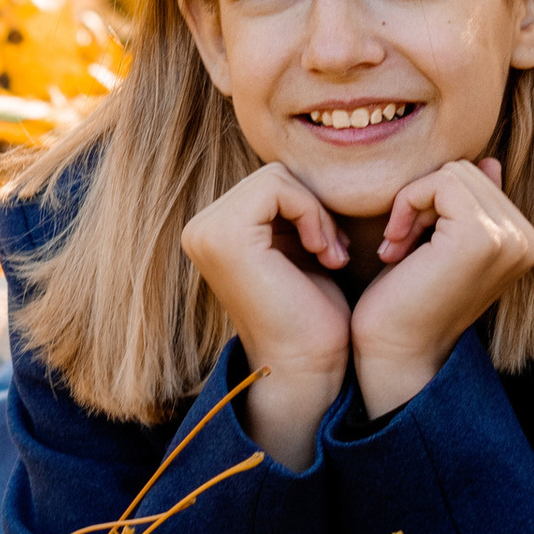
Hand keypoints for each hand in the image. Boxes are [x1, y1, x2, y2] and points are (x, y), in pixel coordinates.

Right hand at [179, 163, 351, 467]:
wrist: (307, 365)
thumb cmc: (312, 313)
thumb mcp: (298, 248)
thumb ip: (290, 212)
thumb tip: (305, 168)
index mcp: (213, 231)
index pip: (270, 182)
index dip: (310, 206)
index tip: (332, 248)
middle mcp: (200, 228)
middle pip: (273, 176)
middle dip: (314, 209)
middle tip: (333, 252)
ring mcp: (206, 231)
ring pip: (277, 178)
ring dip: (317, 215)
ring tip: (330, 255)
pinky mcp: (225, 235)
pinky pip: (280, 189)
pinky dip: (313, 215)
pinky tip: (324, 255)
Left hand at [350, 158, 533, 417]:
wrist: (396, 353)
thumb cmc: (409, 301)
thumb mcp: (444, 245)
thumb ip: (473, 205)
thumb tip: (490, 161)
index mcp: (524, 240)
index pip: (479, 179)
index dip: (434, 202)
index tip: (409, 242)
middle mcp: (525, 239)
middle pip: (468, 171)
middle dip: (424, 200)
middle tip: (399, 244)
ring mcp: (509, 238)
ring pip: (454, 173)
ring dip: (413, 204)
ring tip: (398, 246)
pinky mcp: (480, 237)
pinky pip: (440, 183)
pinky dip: (408, 204)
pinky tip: (395, 245)